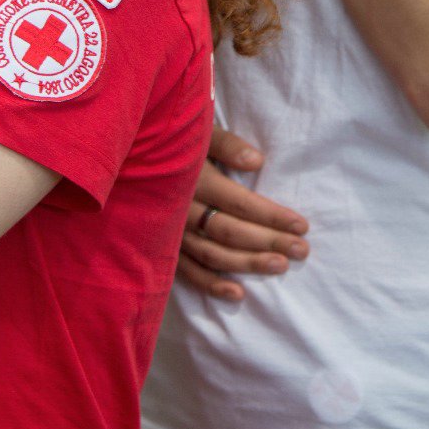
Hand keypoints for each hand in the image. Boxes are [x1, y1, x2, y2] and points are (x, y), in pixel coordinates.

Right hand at [177, 124, 309, 301]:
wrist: (127, 156)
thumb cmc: (172, 143)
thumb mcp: (198, 134)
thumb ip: (225, 146)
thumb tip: (257, 161)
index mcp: (193, 178)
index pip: (239, 202)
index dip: (271, 215)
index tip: (301, 225)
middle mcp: (180, 208)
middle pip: (230, 231)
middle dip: (268, 241)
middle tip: (301, 250)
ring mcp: (169, 232)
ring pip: (212, 254)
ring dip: (247, 264)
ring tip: (280, 267)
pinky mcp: (161, 247)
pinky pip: (186, 271)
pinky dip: (211, 285)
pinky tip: (237, 294)